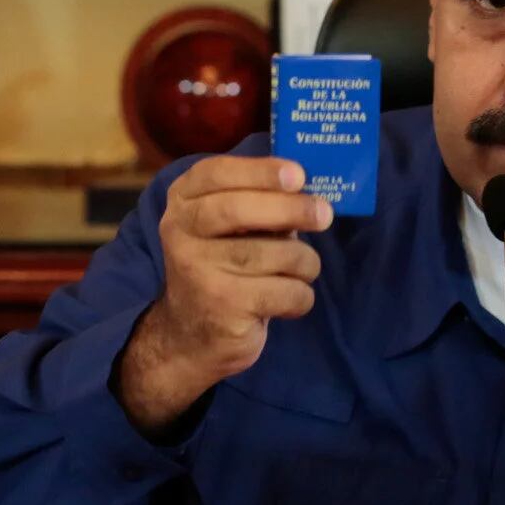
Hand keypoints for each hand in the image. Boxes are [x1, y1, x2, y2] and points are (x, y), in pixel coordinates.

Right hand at [112, 155, 329, 431]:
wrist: (192, 334)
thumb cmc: (225, 265)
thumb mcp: (229, 226)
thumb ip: (259, 201)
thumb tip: (312, 190)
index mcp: (183, 202)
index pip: (216, 173)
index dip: (260, 170)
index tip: (298, 174)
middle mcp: (181, 233)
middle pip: (239, 210)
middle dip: (291, 209)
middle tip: (324, 214)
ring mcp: (198, 272)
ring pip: (274, 254)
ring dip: (304, 262)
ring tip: (300, 270)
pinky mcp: (223, 307)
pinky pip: (285, 292)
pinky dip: (301, 297)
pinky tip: (289, 300)